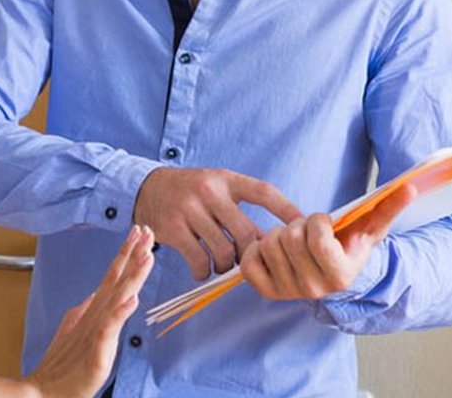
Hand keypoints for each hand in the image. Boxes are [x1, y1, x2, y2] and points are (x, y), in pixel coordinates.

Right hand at [26, 225, 153, 397]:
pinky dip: (120, 313)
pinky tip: (131, 300)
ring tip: (146, 256)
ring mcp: (96, 331)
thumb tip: (93, 294)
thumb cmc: (62, 367)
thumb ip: (84, 311)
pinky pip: (109, 328)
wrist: (46, 393)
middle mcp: (96, 315)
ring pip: (117, 297)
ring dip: (132, 275)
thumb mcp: (75, 332)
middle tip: (145, 230)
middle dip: (132, 254)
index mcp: (94, 310)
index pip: (113, 276)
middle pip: (117, 279)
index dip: (126, 254)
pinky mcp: (97, 350)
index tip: (139, 234)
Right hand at [133, 167, 301, 280]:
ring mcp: (189, 209)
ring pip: (224, 251)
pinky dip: (204, 271)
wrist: (146, 188)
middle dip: (251, 254)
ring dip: (226, 266)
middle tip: (247, 261)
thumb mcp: (217, 187)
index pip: (264, 192)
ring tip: (221, 263)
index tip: (304, 226)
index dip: (286, 210)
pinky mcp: (172, 228)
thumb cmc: (191, 192)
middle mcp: (208, 191)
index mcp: (225, 179)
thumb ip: (240, 207)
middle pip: (246, 233)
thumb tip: (275, 241)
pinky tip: (202, 268)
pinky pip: (199, 261)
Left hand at [238, 183, 414, 299]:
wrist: (332, 275)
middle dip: (298, 225)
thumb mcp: (370, 228)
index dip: (318, 221)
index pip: (317, 237)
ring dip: (279, 233)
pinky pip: (249, 260)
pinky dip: (257, 248)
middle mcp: (313, 290)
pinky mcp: (265, 291)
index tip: (323, 224)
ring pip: (269, 243)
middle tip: (306, 231)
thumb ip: (389, 206)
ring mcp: (287, 293)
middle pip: (289, 237)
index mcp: (340, 275)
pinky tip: (275, 250)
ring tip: (294, 242)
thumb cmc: (350, 245)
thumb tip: (411, 186)